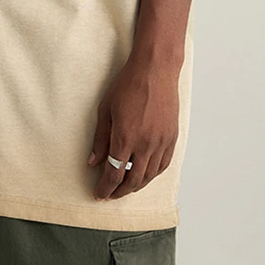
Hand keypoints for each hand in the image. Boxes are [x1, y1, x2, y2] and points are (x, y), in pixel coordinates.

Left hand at [87, 53, 179, 200]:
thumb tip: (93, 162)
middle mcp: (145, 144)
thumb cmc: (128, 85)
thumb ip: (100, 139)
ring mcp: (161, 142)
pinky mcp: (172, 137)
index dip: (106, 187)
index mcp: (126, 137)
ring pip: (149, 175)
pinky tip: (145, 174)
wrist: (155, 70)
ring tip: (126, 187)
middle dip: (120, 190)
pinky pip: (163, 164)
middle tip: (110, 194)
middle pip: (133, 179)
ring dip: (137, 185)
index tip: (99, 194)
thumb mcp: (105, 110)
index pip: (114, 173)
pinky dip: (153, 174)